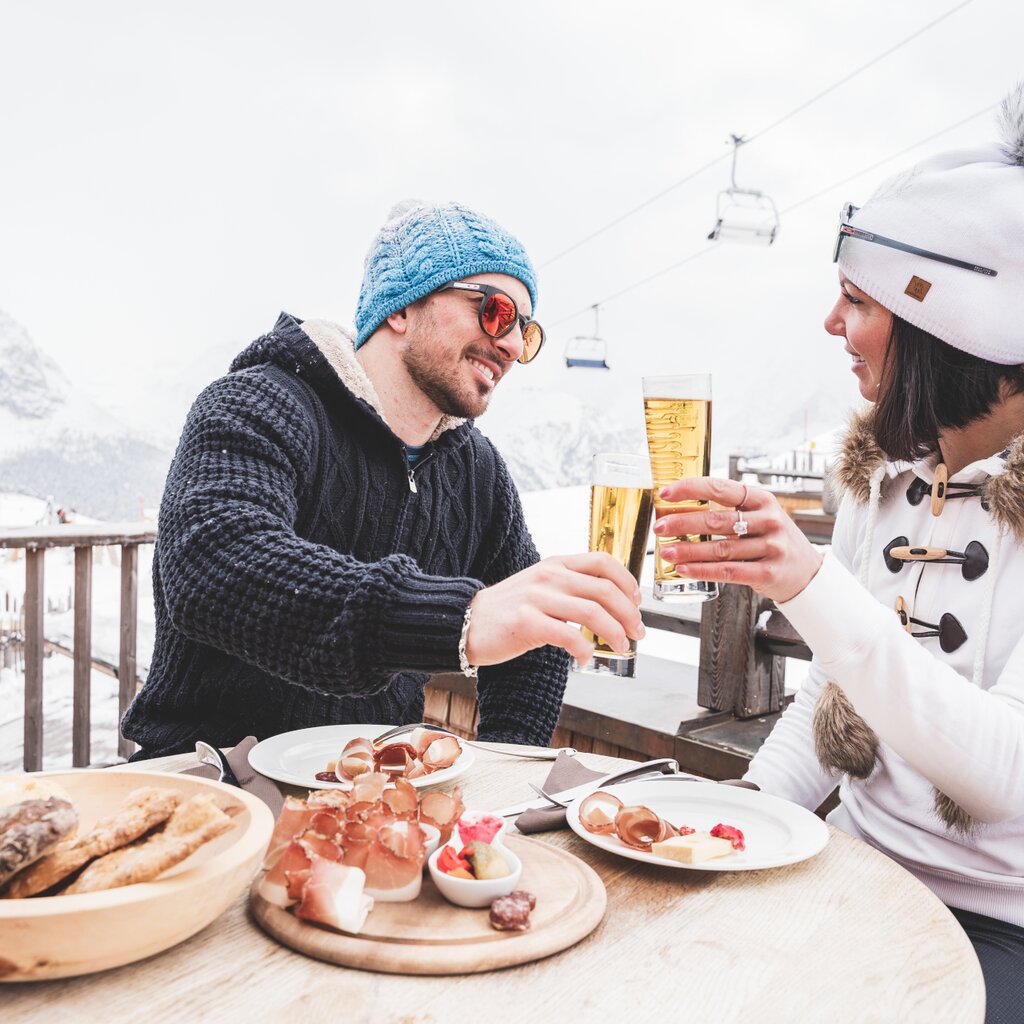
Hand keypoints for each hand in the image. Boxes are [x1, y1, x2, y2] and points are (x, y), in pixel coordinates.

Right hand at [464, 553, 644, 666]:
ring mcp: (537, 598)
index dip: (627, 581)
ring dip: (614, 632)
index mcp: (556, 564)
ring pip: (592, 612)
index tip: (637, 602)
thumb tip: (609, 604)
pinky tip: (584, 659)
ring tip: (620, 646)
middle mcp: (549, 576)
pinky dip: (584, 650)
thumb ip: (570, 588)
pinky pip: (568, 636)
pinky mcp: (526, 622)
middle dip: (629, 614)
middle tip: (637, 632)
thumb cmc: (508, 610)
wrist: (466, 621)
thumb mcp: (542, 586)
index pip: (602, 562)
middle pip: (604, 589)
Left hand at [653, 477, 822, 603]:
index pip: (721, 488)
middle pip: (717, 520)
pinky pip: (727, 571)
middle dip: (683, 523)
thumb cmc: (773, 541)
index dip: (691, 489)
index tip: (666, 493)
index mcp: (761, 499)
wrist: (808, 573)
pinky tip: (683, 569)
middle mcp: (768, 520)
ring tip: (665, 551)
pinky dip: (702, 570)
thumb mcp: (760, 517)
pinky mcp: (767, 572)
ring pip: (720, 549)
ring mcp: (770, 547)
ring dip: (688, 550)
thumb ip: (729, 511)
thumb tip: (680, 509)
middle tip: (659, 526)